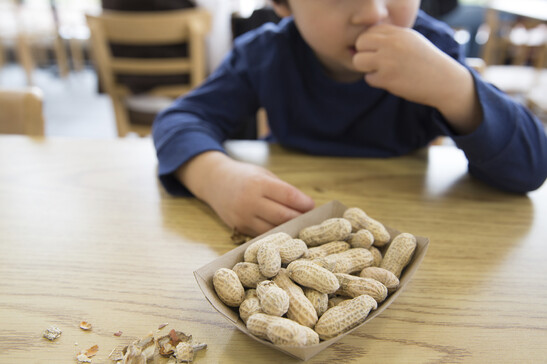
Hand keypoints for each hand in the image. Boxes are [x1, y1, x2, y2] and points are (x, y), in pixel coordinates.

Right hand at [178, 151, 314, 235]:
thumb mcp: (263, 174)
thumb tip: (305, 205)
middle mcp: (250, 201)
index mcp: (258, 184)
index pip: (288, 196)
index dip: (303, 203)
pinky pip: (262, 234)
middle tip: (309, 218)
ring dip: (288, 228)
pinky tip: (282, 230)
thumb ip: (282, 189)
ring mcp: (243, 217)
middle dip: (299, 218)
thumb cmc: (243, 176)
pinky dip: (274, 233)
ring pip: (273, 229)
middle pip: (283, 215)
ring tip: (298, 225)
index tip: (312, 206)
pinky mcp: (239, 228)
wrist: (214, 182)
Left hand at [353, 24, 481, 132]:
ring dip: (366, 68)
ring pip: (358, 60)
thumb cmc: (426, 61)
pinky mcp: (386, 78)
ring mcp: (388, 61)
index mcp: (398, 32)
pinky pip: (368, 78)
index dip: (370, 43)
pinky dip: (376, 81)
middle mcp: (391, 44)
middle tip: (375, 62)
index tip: (379, 52)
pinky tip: (391, 80)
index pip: (369, 31)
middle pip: (360, 43)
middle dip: (364, 53)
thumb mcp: (411, 41)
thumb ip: (390, 38)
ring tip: (380, 71)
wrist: (444, 81)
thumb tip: (362, 42)